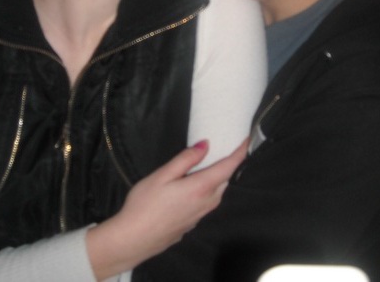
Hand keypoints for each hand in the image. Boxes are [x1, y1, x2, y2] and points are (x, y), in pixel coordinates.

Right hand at [87, 139, 246, 279]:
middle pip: (224, 180)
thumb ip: (186, 159)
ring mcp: (200, 216)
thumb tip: (205, 145)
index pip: (229, 167)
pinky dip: (208, 190)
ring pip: (216, 193)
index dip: (240, 152)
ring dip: (217, 178)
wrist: (133, 240)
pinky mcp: (192, 224)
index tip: (247, 139)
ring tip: (210, 164)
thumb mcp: (162, 175)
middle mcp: (206, 203)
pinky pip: (207, 203)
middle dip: (228, 164)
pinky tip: (193, 186)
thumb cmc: (144, 204)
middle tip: (225, 148)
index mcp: (201, 188)